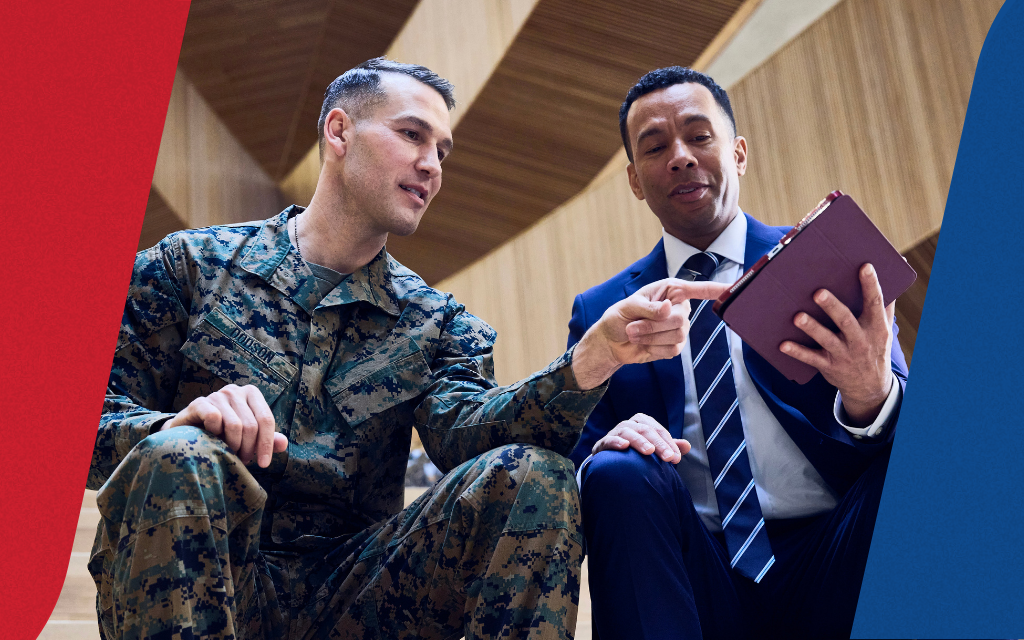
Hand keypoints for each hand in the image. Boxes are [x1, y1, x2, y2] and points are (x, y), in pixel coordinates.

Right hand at [161, 384, 287, 466]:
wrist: (188, 433)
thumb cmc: (223, 435)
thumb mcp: (248, 438)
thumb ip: (267, 440)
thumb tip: (284, 443)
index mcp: (251, 394)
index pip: (266, 420)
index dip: (266, 444)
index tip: (263, 465)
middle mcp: (235, 391)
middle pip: (251, 426)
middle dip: (248, 449)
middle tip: (241, 460)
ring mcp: (216, 395)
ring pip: (234, 425)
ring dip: (232, 446)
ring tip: (228, 452)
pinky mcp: (199, 403)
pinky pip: (214, 418)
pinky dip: (215, 434)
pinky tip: (211, 439)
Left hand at [572, 278, 730, 388]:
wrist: (611, 341)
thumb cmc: (619, 317)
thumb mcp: (629, 306)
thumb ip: (649, 307)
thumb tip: (668, 308)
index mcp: (671, 291)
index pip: (699, 289)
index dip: (716, 290)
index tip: (732, 289)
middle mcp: (679, 308)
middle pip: (681, 320)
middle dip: (653, 326)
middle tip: (632, 327)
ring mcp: (679, 328)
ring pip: (677, 336)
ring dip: (650, 337)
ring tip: (633, 333)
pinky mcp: (674, 346)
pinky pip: (672, 350)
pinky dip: (653, 348)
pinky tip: (643, 343)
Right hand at [592, 413, 690, 463]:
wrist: (610, 463)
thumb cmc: (635, 454)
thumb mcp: (654, 449)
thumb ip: (669, 447)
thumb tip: (687, 445)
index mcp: (642, 423)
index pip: (658, 430)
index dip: (668, 443)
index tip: (676, 458)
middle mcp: (628, 424)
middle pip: (645, 430)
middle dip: (659, 444)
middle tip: (669, 458)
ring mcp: (614, 433)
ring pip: (628, 432)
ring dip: (639, 441)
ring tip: (649, 451)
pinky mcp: (602, 444)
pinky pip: (609, 440)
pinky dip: (616, 442)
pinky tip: (624, 447)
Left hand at [780, 264, 893, 425]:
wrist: (870, 386)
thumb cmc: (875, 347)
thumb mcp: (885, 328)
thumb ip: (887, 303)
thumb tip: (896, 271)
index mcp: (876, 327)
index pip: (875, 303)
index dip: (871, 285)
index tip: (864, 266)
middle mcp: (860, 340)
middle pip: (846, 321)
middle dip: (832, 307)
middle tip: (818, 292)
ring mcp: (843, 354)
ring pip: (826, 339)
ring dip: (812, 328)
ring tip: (798, 316)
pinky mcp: (828, 366)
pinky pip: (810, 358)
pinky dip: (797, 352)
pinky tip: (782, 344)